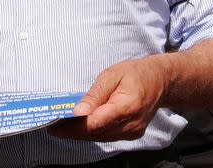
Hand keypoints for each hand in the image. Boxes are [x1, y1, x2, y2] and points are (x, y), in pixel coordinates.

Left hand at [51, 56, 168, 141]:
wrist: (160, 81)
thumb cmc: (135, 74)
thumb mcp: (111, 75)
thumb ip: (95, 95)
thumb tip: (78, 112)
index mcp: (127, 107)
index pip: (95, 123)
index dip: (73, 127)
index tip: (55, 126)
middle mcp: (131, 124)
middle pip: (96, 133)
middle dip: (72, 131)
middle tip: (52, 126)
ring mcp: (132, 132)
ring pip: (100, 137)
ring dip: (80, 134)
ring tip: (61, 127)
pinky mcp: (131, 135)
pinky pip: (107, 136)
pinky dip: (92, 132)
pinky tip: (80, 127)